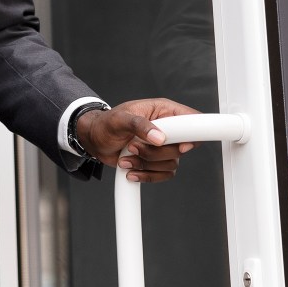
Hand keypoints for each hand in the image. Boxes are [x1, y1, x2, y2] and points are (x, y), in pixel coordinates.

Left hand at [78, 98, 197, 182]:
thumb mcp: (119, 119)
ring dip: (146, 164)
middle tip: (132, 146)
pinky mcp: (157, 161)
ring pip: (171, 163)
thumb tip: (159, 137)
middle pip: (181, 147)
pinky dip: (146, 175)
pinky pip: (164, 174)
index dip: (192, 133)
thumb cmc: (106, 124)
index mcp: (163, 111)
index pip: (191, 119)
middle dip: (155, 152)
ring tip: (126, 156)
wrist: (95, 140)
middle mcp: (167, 128)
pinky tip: (131, 170)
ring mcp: (163, 146)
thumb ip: (140, 125)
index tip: (181, 145)